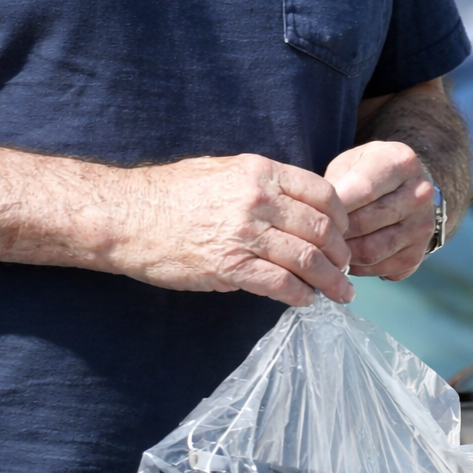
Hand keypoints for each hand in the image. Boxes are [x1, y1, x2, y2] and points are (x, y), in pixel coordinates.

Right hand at [117, 154, 352, 307]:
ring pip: (309, 259)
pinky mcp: (231, 267)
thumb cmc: (167, 194)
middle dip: (341, 254)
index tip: (344, 234)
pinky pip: (282, 284)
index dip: (342, 218)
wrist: (126, 216)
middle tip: (345, 269)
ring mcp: (246, 234)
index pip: (322, 192)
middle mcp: (258, 199)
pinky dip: (301, 296)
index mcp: (258, 171)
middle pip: (323, 228)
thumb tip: (288, 204)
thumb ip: (258, 184)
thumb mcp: (219, 171)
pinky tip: (305, 301)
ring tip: (340, 293)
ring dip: (331, 281)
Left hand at [323, 141, 435, 281]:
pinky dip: (358, 268)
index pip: (364, 188)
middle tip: (312, 235)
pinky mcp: (418, 254)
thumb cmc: (368, 172)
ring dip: (342, 253)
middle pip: (366, 222)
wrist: (406, 188)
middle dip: (334, 232)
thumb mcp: (351, 162)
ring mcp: (422, 226)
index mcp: (401, 163)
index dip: (334, 205)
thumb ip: (335, 181)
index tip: (312, 213)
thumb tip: (314, 213)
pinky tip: (345, 257)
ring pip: (372, 250)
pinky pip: (381, 268)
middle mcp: (419, 194)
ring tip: (325, 247)